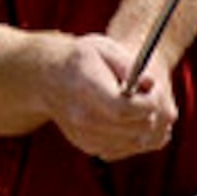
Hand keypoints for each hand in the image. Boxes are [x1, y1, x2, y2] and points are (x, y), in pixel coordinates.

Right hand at [41, 33, 176, 161]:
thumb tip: (149, 84)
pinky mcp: (88, 146)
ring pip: (135, 142)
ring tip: (136, 104)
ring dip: (144, 124)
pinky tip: (126, 117)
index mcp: (85, 89)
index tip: (151, 88)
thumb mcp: (102, 48)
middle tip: (146, 95)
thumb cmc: (79, 59)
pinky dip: (133, 135)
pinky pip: (125, 147)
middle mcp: (82, 117)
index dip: (147, 102)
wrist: (45, 79)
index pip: (124, 109)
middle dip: (150, 113)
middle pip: (134, 128)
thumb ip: (128, 65)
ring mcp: (84, 136)